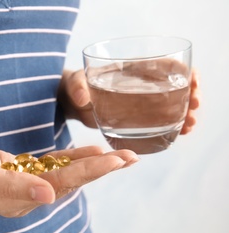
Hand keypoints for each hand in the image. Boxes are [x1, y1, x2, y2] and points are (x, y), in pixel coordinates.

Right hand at [0, 134, 137, 216]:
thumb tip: (49, 196)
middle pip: (70, 181)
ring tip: (119, 156)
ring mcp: (23, 185)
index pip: (61, 185)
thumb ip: (11, 186)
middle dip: (100, 168)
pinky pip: (51, 166)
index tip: (116, 159)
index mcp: (16, 200)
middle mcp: (24, 196)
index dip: (90, 171)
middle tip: (131, 157)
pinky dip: (71, 158)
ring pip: (64, 174)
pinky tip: (89, 151)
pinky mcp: (20, 171)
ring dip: (91, 163)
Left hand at [58, 67, 199, 133]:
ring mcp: (138, 103)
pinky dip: (171, 126)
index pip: (161, 66)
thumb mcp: (74, 83)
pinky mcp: (134, 119)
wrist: (71, 103)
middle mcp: (138, 86)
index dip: (181, 71)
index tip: (192, 80)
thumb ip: (77, 88)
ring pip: (169, 106)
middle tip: (195, 104)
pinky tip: (180, 133)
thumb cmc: (74, 86)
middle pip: (172, 86)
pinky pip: (157, 121)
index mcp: (129, 71)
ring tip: (190, 125)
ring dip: (184, 113)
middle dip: (188, 94)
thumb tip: (83, 99)